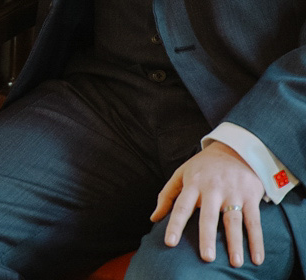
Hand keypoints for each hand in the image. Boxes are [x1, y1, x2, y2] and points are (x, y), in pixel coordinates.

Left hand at [151, 141, 265, 267]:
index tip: (170, 243)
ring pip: (234, 220)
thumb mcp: (182, 174)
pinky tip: (256, 258)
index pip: (181, 206)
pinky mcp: (250, 196)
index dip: (174, 224)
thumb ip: (167, 195)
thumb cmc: (204, 166)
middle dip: (207, 237)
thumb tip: (154, 218)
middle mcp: (213, 189)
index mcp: (193, 184)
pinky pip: (254, 221)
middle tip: (207, 258)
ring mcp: (233, 193)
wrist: (236, 148)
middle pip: (209, 216)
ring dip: (235, 243)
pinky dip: (257, 240)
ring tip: (235, 263)